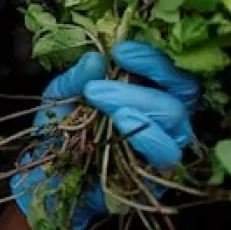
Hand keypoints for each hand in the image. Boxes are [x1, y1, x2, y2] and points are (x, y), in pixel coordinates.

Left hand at [11, 42, 198, 229]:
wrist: (48, 178)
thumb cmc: (61, 132)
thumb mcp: (60, 96)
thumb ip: (77, 77)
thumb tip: (96, 58)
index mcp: (147, 91)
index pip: (170, 69)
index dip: (153, 57)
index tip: (121, 51)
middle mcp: (163, 116)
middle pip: (183, 91)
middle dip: (145, 79)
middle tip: (98, 87)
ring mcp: (165, 145)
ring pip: (175, 116)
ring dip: (139, 102)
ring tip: (101, 99)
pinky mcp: (161, 174)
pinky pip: (168, 154)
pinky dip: (147, 135)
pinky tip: (121, 121)